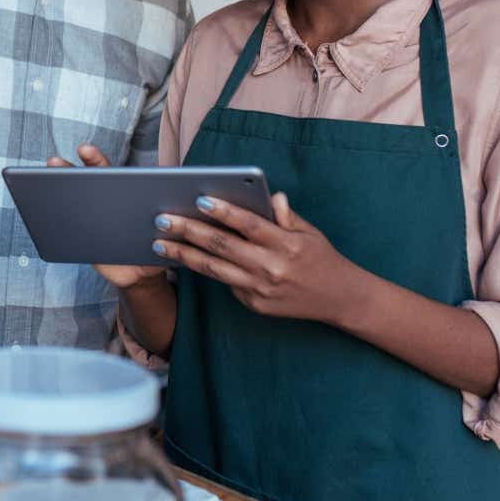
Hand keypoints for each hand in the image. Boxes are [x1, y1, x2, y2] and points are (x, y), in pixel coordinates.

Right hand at [48, 144, 170, 291]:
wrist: (141, 274)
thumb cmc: (155, 246)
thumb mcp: (163, 236)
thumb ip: (165, 228)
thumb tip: (161, 221)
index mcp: (122, 195)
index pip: (107, 173)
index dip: (95, 160)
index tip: (84, 150)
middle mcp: (103, 203)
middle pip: (83, 183)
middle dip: (66, 170)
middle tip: (53, 163)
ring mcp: (89, 220)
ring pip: (71, 203)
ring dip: (55, 193)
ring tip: (44, 184)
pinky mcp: (80, 240)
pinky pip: (64, 231)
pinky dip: (52, 224)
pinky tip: (43, 218)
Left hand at [156, 192, 364, 325]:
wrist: (339, 299)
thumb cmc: (320, 257)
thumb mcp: (309, 232)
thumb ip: (286, 215)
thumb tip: (270, 196)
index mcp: (286, 244)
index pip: (250, 224)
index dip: (225, 211)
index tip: (200, 199)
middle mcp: (271, 268)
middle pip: (223, 246)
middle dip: (189, 232)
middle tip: (161, 220)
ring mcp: (260, 289)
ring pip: (214, 269)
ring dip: (183, 255)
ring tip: (160, 244)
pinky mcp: (254, 304)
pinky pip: (225, 283)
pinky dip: (203, 269)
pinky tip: (182, 258)